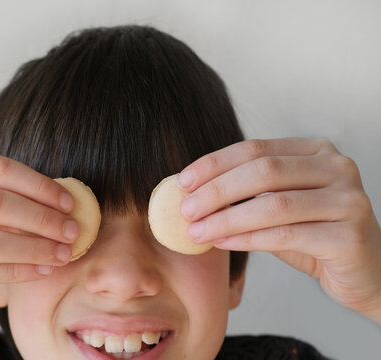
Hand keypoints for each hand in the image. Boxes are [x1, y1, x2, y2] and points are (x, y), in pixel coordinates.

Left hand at [177, 138, 380, 323]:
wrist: (363, 272)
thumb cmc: (313, 234)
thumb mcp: (280, 205)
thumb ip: (248, 193)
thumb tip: (192, 192)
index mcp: (316, 151)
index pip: (256, 148)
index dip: (215, 164)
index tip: (182, 182)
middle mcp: (337, 167)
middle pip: (263, 171)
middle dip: (216, 191)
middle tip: (185, 210)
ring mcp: (348, 200)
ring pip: (273, 205)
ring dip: (226, 219)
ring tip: (196, 231)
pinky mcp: (350, 236)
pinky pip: (286, 235)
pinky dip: (247, 239)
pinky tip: (222, 243)